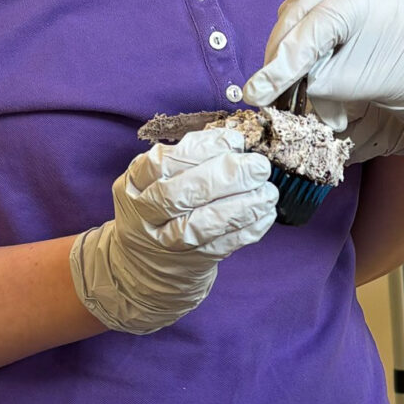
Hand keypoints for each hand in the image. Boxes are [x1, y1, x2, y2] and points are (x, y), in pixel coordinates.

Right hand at [70, 127, 276, 334]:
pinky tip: (265, 214)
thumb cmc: (161, 208)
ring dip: (242, 206)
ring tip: (268, 192)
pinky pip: (222, 246)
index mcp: (134, 184)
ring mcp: (166, 242)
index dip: (201, 149)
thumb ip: (188, 160)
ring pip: (202, 224)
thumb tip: (234, 142)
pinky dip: (248, 230)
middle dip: (225, 177)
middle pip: (180, 195)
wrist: (148, 262)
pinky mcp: (192, 262)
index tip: (234, 142)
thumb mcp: (156, 180)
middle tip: (259, 167)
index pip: (162, 163)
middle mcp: (145, 214)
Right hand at [242, 0, 403, 161]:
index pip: (311, 26)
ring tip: (294, 90)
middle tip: (269, 92)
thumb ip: (317, 79)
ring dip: (294, 53)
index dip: (282, 62)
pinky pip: (317, 15)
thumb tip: (279, 84)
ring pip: (304, 15)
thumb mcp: (359, 84)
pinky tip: (309, 73)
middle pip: (300, 13)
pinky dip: (309, 45)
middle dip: (283, 55)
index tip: (258, 91)